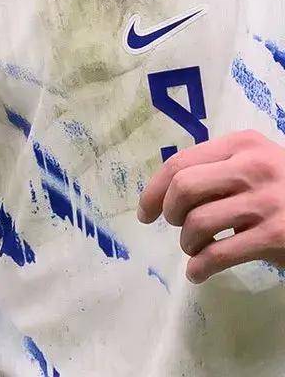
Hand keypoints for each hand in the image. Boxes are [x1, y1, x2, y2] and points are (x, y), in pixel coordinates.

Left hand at [137, 129, 284, 282]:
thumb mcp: (258, 164)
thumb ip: (221, 168)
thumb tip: (168, 191)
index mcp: (242, 144)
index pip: (180, 162)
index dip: (155, 190)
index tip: (145, 212)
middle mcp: (252, 167)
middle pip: (184, 188)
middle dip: (170, 212)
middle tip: (176, 226)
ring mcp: (265, 202)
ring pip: (198, 222)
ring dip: (187, 243)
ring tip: (195, 250)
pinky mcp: (275, 236)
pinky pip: (220, 254)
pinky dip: (200, 267)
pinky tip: (198, 273)